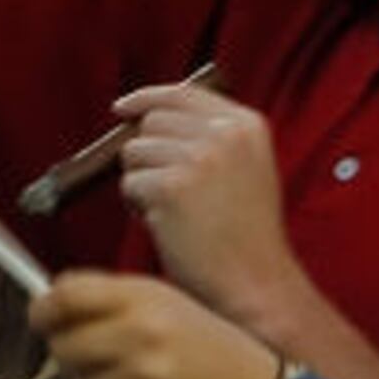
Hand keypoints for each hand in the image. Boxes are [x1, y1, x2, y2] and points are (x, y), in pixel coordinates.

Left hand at [27, 270, 280, 378]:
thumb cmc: (215, 353)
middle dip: (73, 357)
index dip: (43, 310)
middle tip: (99, 362)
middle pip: (63, 346)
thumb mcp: (171, 306)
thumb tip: (54, 304)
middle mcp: (138, 333)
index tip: (42, 320)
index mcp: (143, 297)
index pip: (66, 295)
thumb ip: (115, 301)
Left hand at [112, 82, 307, 329]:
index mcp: (246, 126)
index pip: (181, 93)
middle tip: (170, 193)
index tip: (122, 108)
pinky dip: (138, 206)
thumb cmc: (244, 237)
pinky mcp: (172, 186)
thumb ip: (208, 138)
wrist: (256, 285)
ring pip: (134, 152)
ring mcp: (199, 158)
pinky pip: (129, 184)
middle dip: (147, 154)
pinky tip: (168, 226)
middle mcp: (225, 135)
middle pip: (151, 123)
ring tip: (175, 212)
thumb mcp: (244, 169)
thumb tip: (144, 117)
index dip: (146, 99)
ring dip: (142, 182)